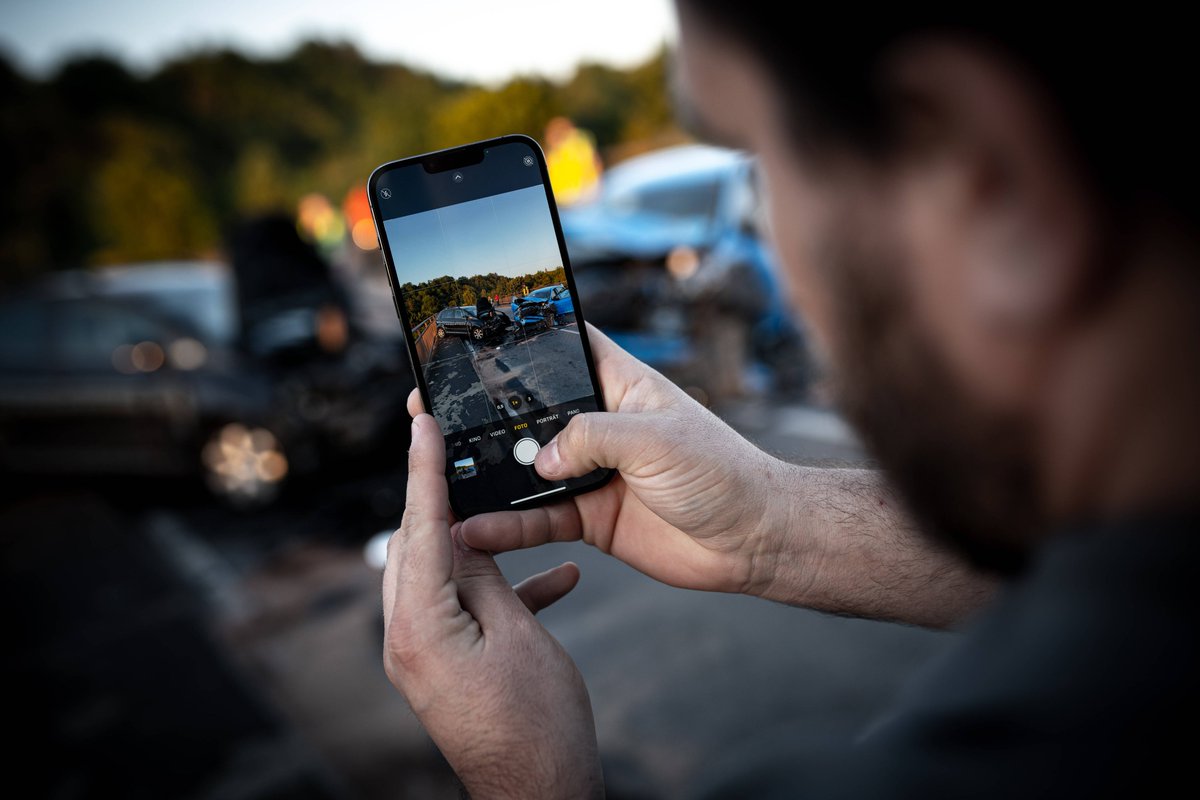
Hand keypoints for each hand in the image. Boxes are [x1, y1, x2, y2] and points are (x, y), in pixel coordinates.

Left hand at [382, 413, 603, 798]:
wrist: (542, 795)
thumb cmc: (537, 725)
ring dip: (482, 547)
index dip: (422, 469)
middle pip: (418, 547)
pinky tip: (559, 577)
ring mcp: (423, 656)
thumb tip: (461, 534)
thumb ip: (485, 577)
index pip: (418, 528)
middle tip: (459, 452)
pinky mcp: (445, 666)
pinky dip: (502, 590)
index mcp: (418, 626)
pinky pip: (466, 611)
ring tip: (514, 514)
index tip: (420, 423)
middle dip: (443, 500)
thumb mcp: (518, 634)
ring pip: (443, 574)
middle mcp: (406, 639)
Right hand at [407, 323, 791, 596]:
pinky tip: (477, 530)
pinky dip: (508, 526)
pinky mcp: (591, 516)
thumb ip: (593, 438)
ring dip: (488, 476)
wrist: (755, 541)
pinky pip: (538, 519)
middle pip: (530, 412)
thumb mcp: (656, 440)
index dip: (520, 339)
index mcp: (620, 385)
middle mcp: (600, 425)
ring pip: (527, 469)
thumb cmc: (724, 472)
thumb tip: (543, 459)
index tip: (469, 338)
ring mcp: (592, 471)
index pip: (562, 346)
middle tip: (433, 415)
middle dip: (485, 416)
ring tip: (441, 481)